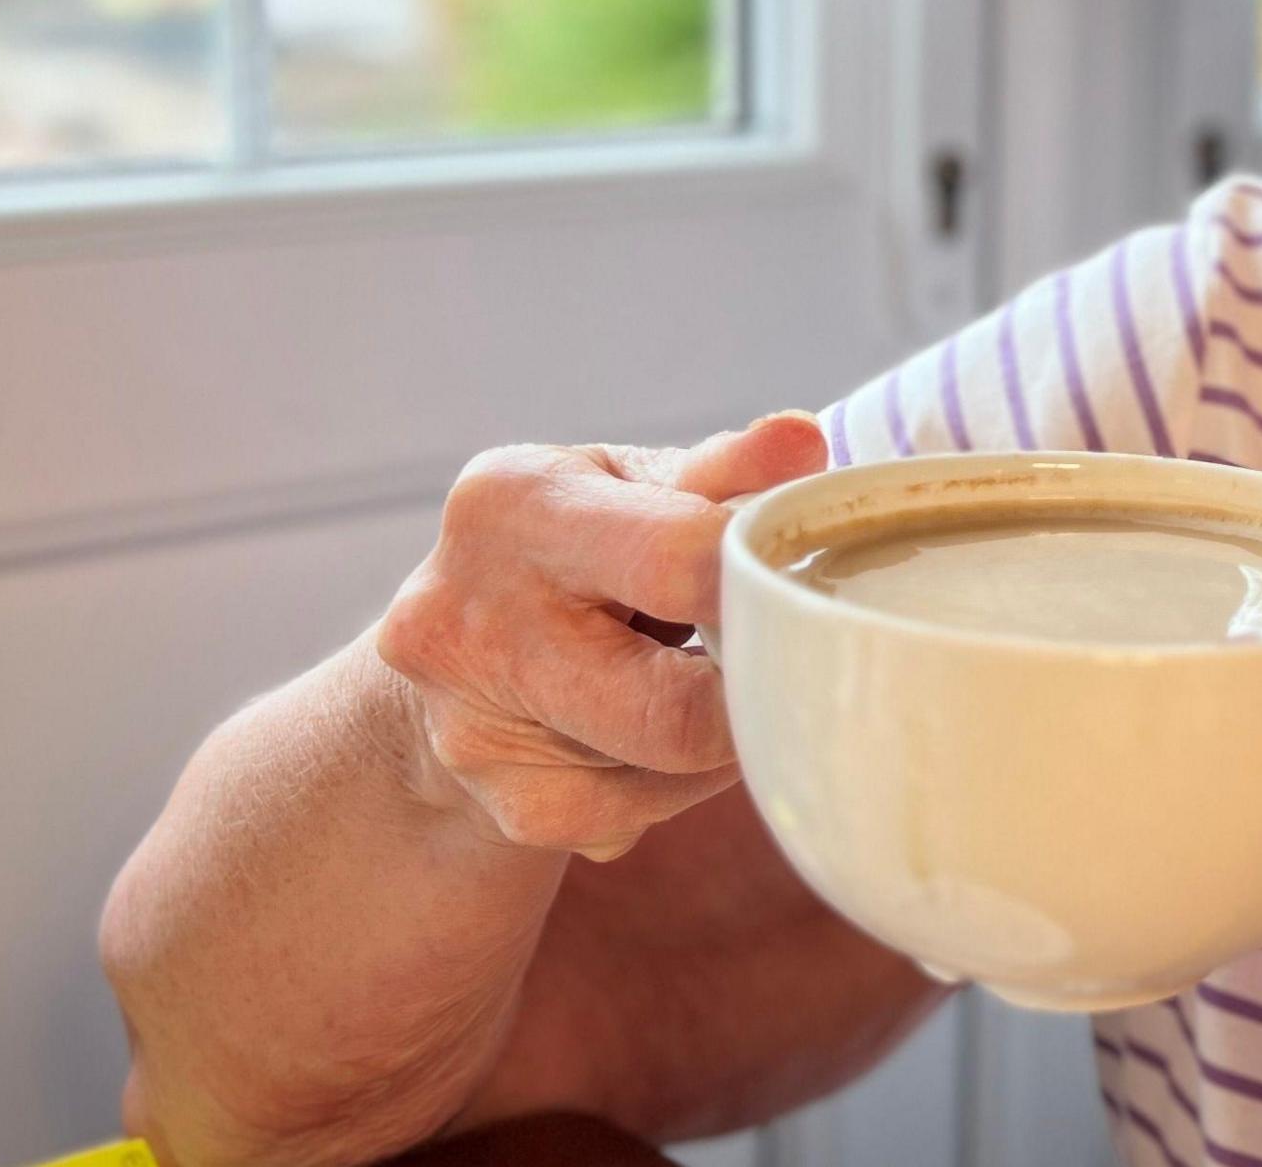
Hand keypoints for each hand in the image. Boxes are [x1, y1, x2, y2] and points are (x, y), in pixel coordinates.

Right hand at [375, 413, 826, 861]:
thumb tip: (805, 441)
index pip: (674, 560)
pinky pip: (634, 818)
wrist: (452, 651)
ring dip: (714, 742)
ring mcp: (469, 726)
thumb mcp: (632, 486)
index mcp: (512, 503)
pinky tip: (652, 739)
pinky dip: (670, 787)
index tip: (809, 599)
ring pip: (667, 772)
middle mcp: (466, 614)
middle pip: (674, 707)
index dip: (761, 591)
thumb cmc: (577, 546)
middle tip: (785, 666)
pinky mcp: (498, 806)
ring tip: (698, 683)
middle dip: (748, 693)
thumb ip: (721, 470)